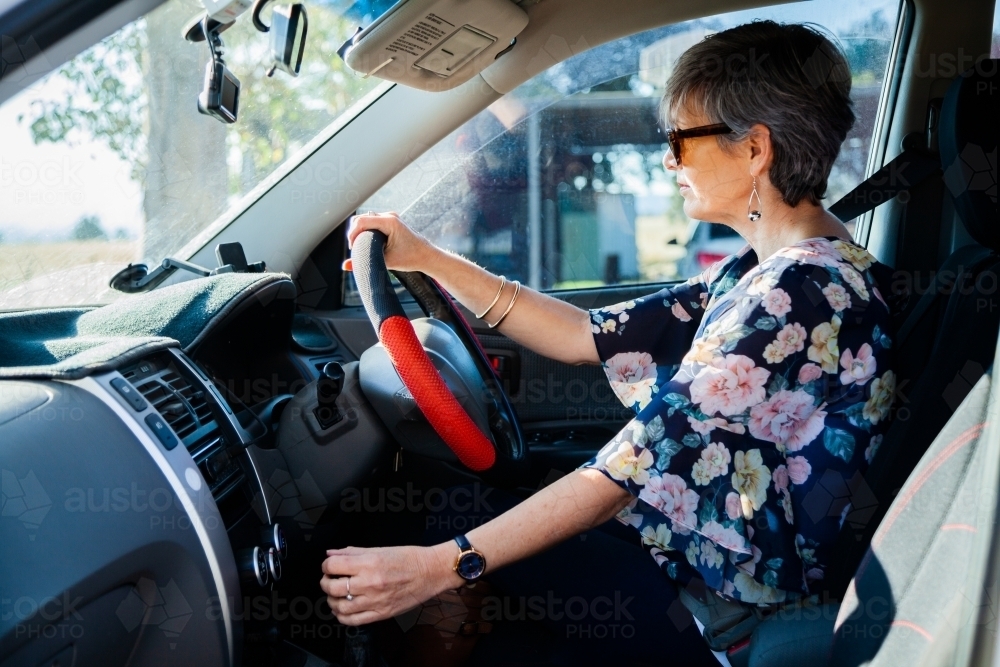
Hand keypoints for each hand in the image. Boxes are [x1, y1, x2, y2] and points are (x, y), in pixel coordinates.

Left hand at [320, 543, 460, 625]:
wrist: (431, 572)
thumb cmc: (409, 558)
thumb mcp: (380, 549)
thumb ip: (353, 552)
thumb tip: (331, 553)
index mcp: (369, 563)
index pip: (333, 565)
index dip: (326, 565)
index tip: (329, 566)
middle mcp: (370, 582)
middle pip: (332, 587)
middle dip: (325, 582)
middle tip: (329, 579)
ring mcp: (375, 600)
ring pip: (339, 606)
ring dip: (331, 601)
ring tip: (335, 595)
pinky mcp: (381, 614)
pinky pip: (353, 621)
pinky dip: (342, 616)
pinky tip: (343, 609)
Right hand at [343, 212, 435, 272]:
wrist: (426, 255)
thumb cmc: (410, 258)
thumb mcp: (386, 262)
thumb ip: (364, 262)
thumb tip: (344, 266)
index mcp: (389, 222)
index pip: (361, 221)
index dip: (352, 234)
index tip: (353, 249)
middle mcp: (389, 216)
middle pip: (361, 219)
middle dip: (354, 233)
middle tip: (356, 249)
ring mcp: (390, 217)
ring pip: (365, 219)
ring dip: (360, 232)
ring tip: (361, 247)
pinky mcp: (390, 221)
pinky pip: (372, 222)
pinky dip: (366, 231)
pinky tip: (368, 244)